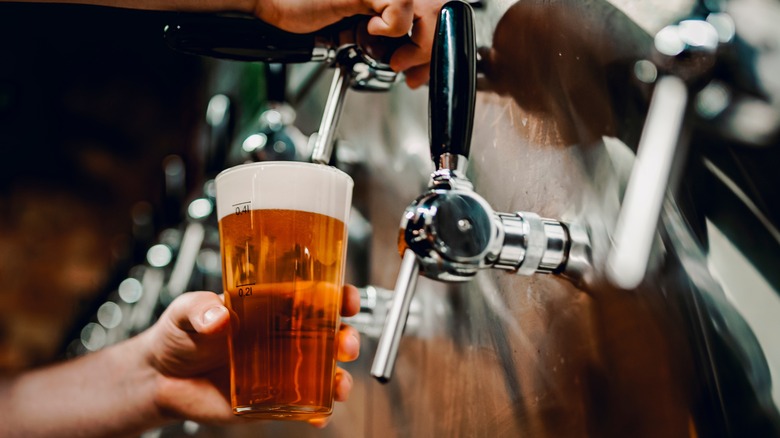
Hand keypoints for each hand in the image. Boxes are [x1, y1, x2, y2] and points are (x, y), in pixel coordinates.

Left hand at [139, 285, 361, 425]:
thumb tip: (219, 316)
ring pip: (325, 372)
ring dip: (341, 377)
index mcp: (271, 306)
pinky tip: (319, 416)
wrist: (159, 378)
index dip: (338, 296)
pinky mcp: (272, 400)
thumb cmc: (177, 335)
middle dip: (347, 338)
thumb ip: (200, 309)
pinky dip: (318, 413)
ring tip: (339, 384)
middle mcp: (283, 336)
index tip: (347, 299)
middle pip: (330, 334)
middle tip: (345, 343)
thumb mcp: (185, 311)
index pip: (314, 295)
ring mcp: (281, 369)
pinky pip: (304, 407)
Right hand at [255, 0, 444, 88]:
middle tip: (411, 70)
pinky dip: (390, 30)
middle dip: (431, 49)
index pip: (436, 8)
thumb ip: (387, 31)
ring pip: (429, 10)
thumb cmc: (303, 8)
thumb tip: (416, 54)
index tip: (422, 67)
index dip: (437, 39)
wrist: (269, 0)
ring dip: (415, 43)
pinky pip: (400, 12)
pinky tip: (368, 30)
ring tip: (392, 55)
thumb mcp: (357, 25)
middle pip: (440, 9)